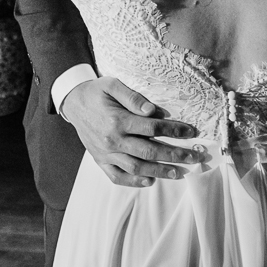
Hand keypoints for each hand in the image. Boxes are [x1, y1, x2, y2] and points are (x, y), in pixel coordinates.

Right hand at [60, 76, 199, 186]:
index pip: (152, 128)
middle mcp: (112, 140)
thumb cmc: (96, 92)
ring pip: (136, 167)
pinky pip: (117, 177)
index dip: (174, 131)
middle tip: (194, 157)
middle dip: (174, 155)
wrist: (73, 103)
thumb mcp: (112, 85)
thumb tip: (153, 111)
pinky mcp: (100, 161)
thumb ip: (133, 97)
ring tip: (178, 173)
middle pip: (149, 151)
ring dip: (159, 171)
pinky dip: (134, 181)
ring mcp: (106, 153)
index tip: (190, 132)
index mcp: (117, 120)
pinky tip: (150, 181)